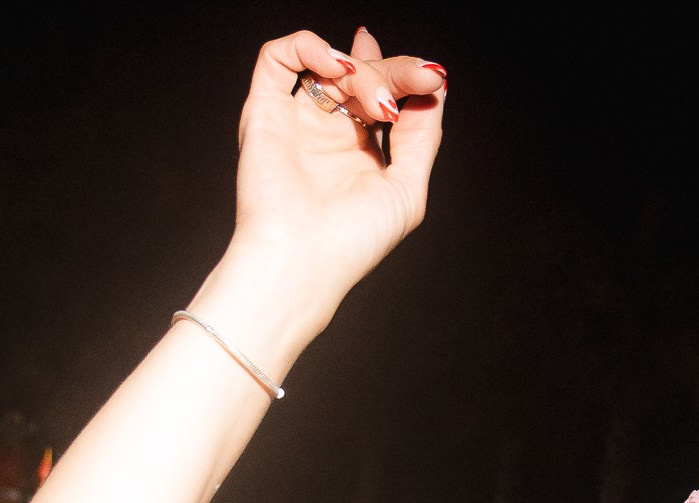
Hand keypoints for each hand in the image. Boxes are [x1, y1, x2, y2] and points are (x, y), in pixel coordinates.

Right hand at [216, 30, 448, 315]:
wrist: (302, 260)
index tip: (430, 76)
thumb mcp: (407, 187)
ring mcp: (297, 120)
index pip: (385, 95)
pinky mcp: (264, 110)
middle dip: (393, 73)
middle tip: (414, 84)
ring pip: (329, 65)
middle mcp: (329, 132)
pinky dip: (308, 47)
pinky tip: (337, 68)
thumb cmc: (353, 240)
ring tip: (378, 104)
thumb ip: (422, 137)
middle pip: (363, 78)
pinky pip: (277, 57)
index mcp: (362, 151)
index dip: (406, 76)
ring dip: (362, 71)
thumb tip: (435, 90)